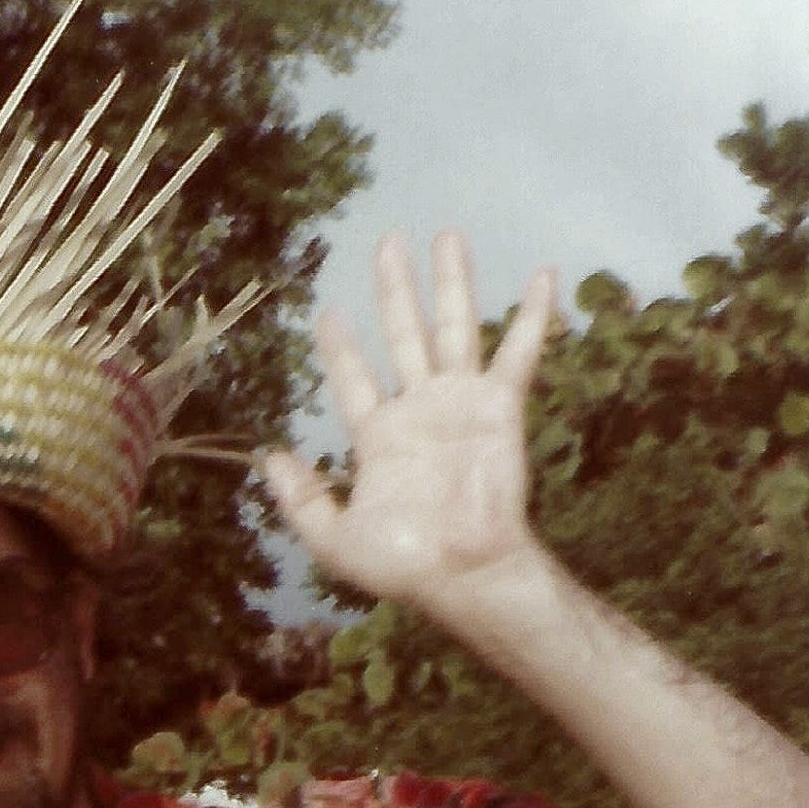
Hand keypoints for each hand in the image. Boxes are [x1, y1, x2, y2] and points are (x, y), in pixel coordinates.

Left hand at [262, 230, 558, 621]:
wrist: (462, 572)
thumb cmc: (402, 565)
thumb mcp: (334, 537)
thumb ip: (301, 497)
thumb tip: (267, 456)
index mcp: (378, 437)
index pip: (354, 379)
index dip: (340, 348)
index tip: (328, 312)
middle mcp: (418, 410)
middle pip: (404, 334)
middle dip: (396, 290)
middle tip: (389, 242)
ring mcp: (460, 404)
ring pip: (453, 328)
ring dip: (450, 282)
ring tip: (447, 235)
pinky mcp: (500, 407)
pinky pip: (518, 352)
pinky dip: (532, 315)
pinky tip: (542, 275)